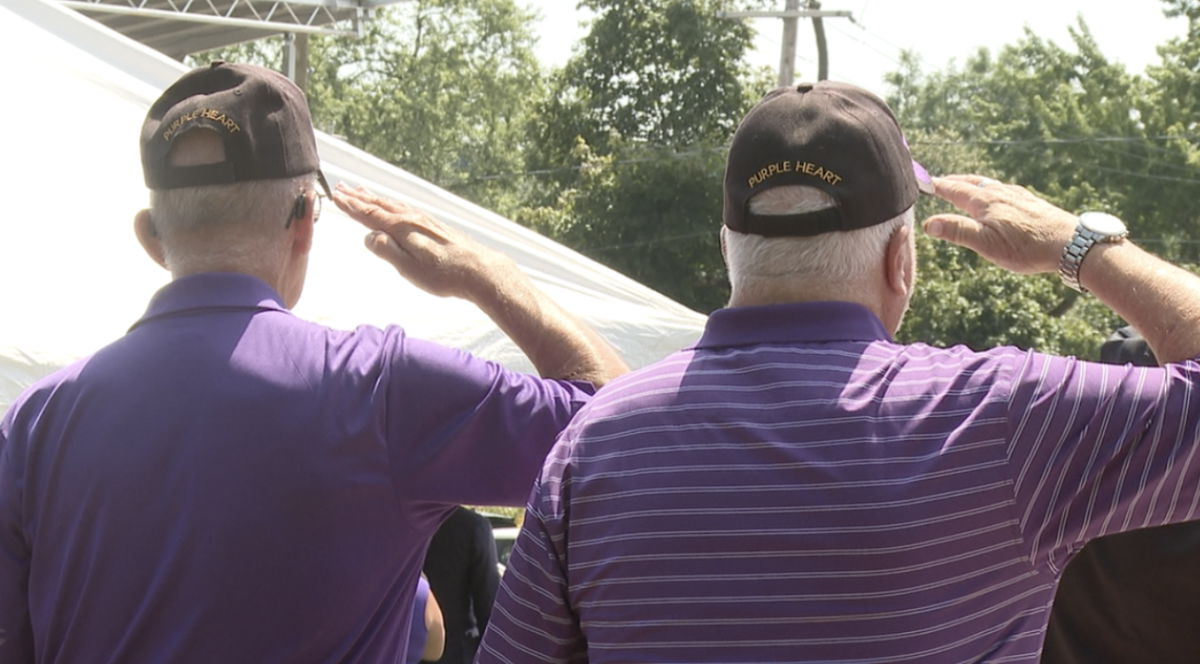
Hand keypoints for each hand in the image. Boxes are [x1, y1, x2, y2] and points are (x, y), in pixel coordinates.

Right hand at [332, 183, 512, 299]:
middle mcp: (412, 219)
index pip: (369, 214)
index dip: (351, 206)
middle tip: (342, 187)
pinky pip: (406, 209)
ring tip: (362, 191)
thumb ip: (385, 250)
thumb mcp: (408, 268)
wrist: (479, 271)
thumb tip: (368, 237)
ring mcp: (425, 221)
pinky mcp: (435, 226)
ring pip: (393, 205)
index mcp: (402, 228)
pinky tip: (394, 207)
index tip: (336, 196)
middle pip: (380, 205)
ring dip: (375, 198)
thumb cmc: (444, 274)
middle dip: (359, 197)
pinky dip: (392, 204)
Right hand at [924, 174, 1077, 273]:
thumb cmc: (1027, 247)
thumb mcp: (986, 244)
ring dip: (972, 184)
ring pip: (989, 184)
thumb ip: (957, 231)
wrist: (1070, 244)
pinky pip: (1005, 190)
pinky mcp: (1032, 203)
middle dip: (953, 181)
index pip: (954, 189)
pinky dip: (992, 189)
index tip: (922, 181)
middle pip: (971, 182)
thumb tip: (928, 223)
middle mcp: (1000, 193)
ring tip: (965, 186)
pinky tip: (1000, 196)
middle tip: (939, 181)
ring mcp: (1018, 196)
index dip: (937, 185)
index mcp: (985, 202)